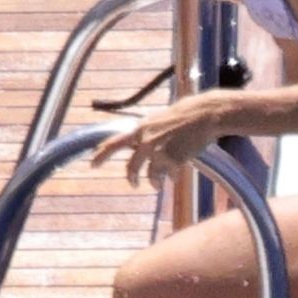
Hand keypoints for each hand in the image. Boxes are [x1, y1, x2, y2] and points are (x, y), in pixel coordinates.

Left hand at [90, 97, 220, 187]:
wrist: (206, 114)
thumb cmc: (188, 112)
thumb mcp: (162, 119)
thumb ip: (151, 131)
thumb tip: (146, 144)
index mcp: (142, 128)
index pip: (115, 142)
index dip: (102, 153)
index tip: (92, 163)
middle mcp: (146, 140)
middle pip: (131, 166)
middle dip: (131, 177)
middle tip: (132, 184)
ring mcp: (159, 151)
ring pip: (151, 175)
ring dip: (154, 181)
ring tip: (157, 184)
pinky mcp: (173, 160)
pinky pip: (168, 175)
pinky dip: (171, 177)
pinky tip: (175, 176)